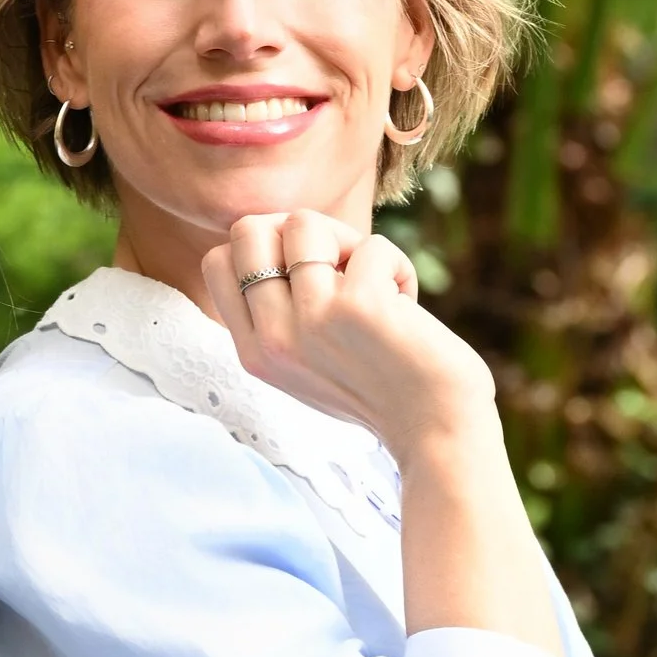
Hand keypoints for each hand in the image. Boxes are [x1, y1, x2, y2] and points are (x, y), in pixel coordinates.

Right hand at [202, 209, 495, 459]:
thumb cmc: (381, 387)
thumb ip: (280, 311)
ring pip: (303, 223)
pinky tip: (406, 302)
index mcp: (255, 352)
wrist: (437, 432)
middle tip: (339, 265)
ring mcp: (310, 321)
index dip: (264, 246)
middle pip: (247, 230)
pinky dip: (398, 265)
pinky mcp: (357, 307)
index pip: (219, 262)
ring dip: (349, 241)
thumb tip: (282, 227)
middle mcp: (273, 339)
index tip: (306, 269)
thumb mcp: (307, 359)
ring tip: (374, 281)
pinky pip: (371, 245)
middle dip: (298, 232)